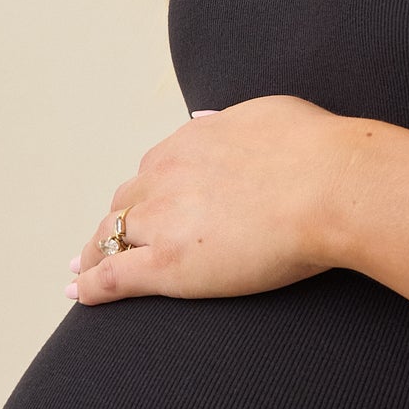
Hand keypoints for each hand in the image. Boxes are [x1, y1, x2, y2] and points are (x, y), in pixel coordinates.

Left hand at [69, 95, 357, 304]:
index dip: (145, 192)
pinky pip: (114, 276)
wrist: (329, 185)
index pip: (154, 170)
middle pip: (127, 203)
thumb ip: (234, 121)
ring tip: (83, 271)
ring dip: (94, 253)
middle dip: (116, 222)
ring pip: (110, 238)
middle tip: (103, 241)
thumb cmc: (317, 150)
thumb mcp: (268, 114)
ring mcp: (163, 220)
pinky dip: (91, 286)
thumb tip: (210, 117)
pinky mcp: (167, 263)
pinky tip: (79, 294)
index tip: (141, 205)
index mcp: (191, 142)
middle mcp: (166, 175)